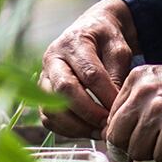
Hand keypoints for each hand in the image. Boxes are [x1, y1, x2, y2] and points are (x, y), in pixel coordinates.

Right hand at [39, 0, 138, 138]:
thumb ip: (118, 74)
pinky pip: (48, 118)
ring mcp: (44, 77)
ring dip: (77, 125)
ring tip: (99, 131)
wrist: (90, 30)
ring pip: (52, 107)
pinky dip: (66, 130)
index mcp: (73, 43)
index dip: (106, 95)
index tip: (120, 110)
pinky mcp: (41, 94)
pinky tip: (87, 130)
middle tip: (108, 125)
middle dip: (89, 112)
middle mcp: (52, 59)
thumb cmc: (106, 40)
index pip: (89, 73)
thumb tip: (114, 105)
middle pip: (65, 90)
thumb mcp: (118, 48)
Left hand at [104, 63, 161, 161]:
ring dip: (157, 151)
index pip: (111, 120)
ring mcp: (158, 106)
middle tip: (156, 145)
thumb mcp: (161, 90)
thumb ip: (136, 110)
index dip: (123, 137)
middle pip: (117, 137)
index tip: (140, 141)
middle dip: (134, 149)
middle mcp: (143, 89)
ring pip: (137, 150)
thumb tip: (113, 143)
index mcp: (136, 78)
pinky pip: (161, 155)